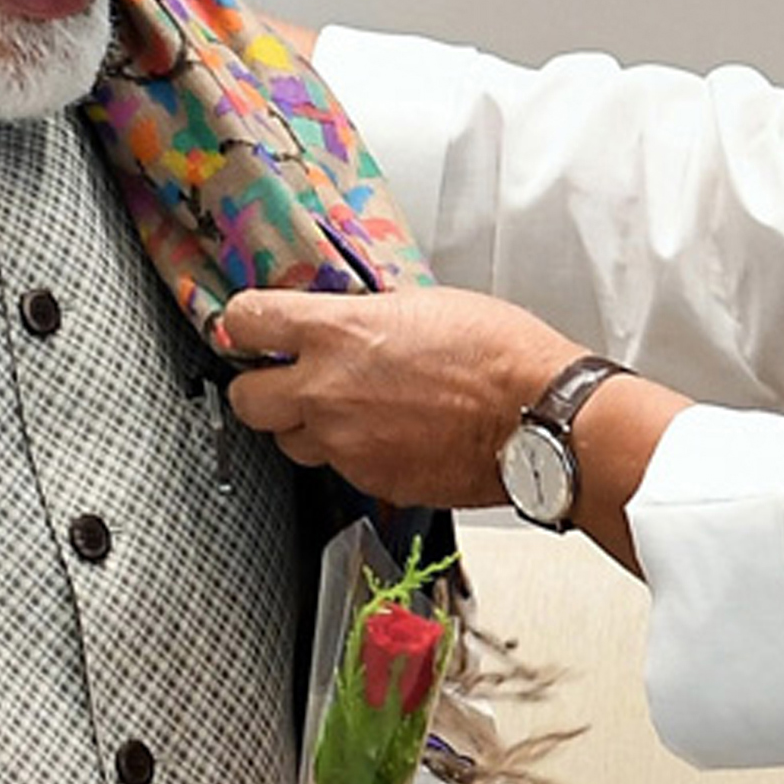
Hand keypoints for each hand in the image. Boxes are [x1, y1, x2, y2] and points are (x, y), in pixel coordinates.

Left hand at [220, 287, 583, 509]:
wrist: (537, 419)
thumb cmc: (497, 354)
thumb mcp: (422, 303)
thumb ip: (364, 316)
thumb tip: (340, 321)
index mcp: (336, 332)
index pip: (245, 320)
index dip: (246, 321)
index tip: (254, 324)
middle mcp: (327, 390)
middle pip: (245, 398)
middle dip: (259, 386)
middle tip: (283, 376)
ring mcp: (345, 443)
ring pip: (288, 441)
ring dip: (305, 425)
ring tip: (344, 409)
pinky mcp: (369, 480)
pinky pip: (338, 467)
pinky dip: (351, 452)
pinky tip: (385, 433)